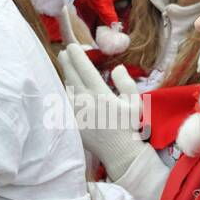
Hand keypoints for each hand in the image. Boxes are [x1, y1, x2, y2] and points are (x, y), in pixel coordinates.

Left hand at [59, 44, 147, 179]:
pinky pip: (65, 101)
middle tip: (64, 52)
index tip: (73, 46)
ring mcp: (75, 111)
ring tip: (67, 67)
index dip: (77, 55)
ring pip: (66, 87)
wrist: (119, 154)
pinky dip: (65, 90)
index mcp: (100, 94)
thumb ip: (126, 83)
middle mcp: (84, 100)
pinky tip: (68, 87)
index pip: (84, 68)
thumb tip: (117, 67)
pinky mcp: (70, 120)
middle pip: (70, 74)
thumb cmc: (130, 128)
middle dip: (66, 60)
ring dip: (65, 75)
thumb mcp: (135, 104)